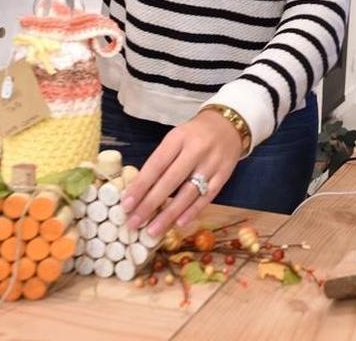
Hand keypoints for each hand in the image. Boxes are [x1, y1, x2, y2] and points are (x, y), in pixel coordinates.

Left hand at [121, 110, 242, 236]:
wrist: (229, 124)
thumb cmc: (194, 135)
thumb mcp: (175, 139)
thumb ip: (161, 161)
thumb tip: (139, 192)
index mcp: (178, 138)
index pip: (156, 165)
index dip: (141, 186)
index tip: (126, 205)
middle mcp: (196, 150)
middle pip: (171, 181)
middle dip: (150, 204)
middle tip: (134, 223)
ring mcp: (212, 163)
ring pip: (189, 192)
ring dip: (169, 214)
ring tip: (153, 231)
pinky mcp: (225, 174)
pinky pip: (208, 196)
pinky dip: (193, 211)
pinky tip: (179, 224)